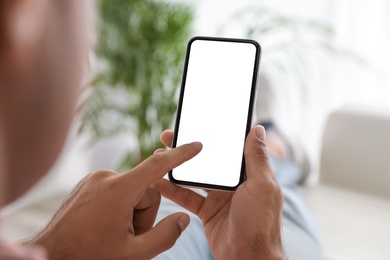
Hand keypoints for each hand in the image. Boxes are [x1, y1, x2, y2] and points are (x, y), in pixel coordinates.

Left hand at [24, 142, 201, 259]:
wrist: (51, 255)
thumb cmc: (90, 256)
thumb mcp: (134, 254)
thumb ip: (165, 236)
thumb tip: (184, 218)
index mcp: (119, 191)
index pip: (158, 166)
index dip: (180, 155)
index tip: (196, 146)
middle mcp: (106, 177)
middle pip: (146, 191)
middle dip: (144, 214)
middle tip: (127, 236)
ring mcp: (95, 178)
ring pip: (132, 191)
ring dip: (130, 212)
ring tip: (113, 231)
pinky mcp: (89, 182)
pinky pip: (116, 189)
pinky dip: (118, 206)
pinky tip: (104, 224)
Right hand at [154, 126, 284, 259]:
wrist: (248, 257)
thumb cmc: (260, 222)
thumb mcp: (262, 185)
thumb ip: (257, 157)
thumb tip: (257, 129)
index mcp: (247, 173)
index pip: (228, 148)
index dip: (212, 135)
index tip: (196, 122)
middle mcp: (233, 182)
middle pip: (207, 160)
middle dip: (188, 148)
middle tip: (169, 137)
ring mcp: (219, 196)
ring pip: (194, 176)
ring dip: (177, 166)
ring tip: (159, 155)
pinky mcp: (207, 211)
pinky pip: (187, 196)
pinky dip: (172, 189)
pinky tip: (158, 181)